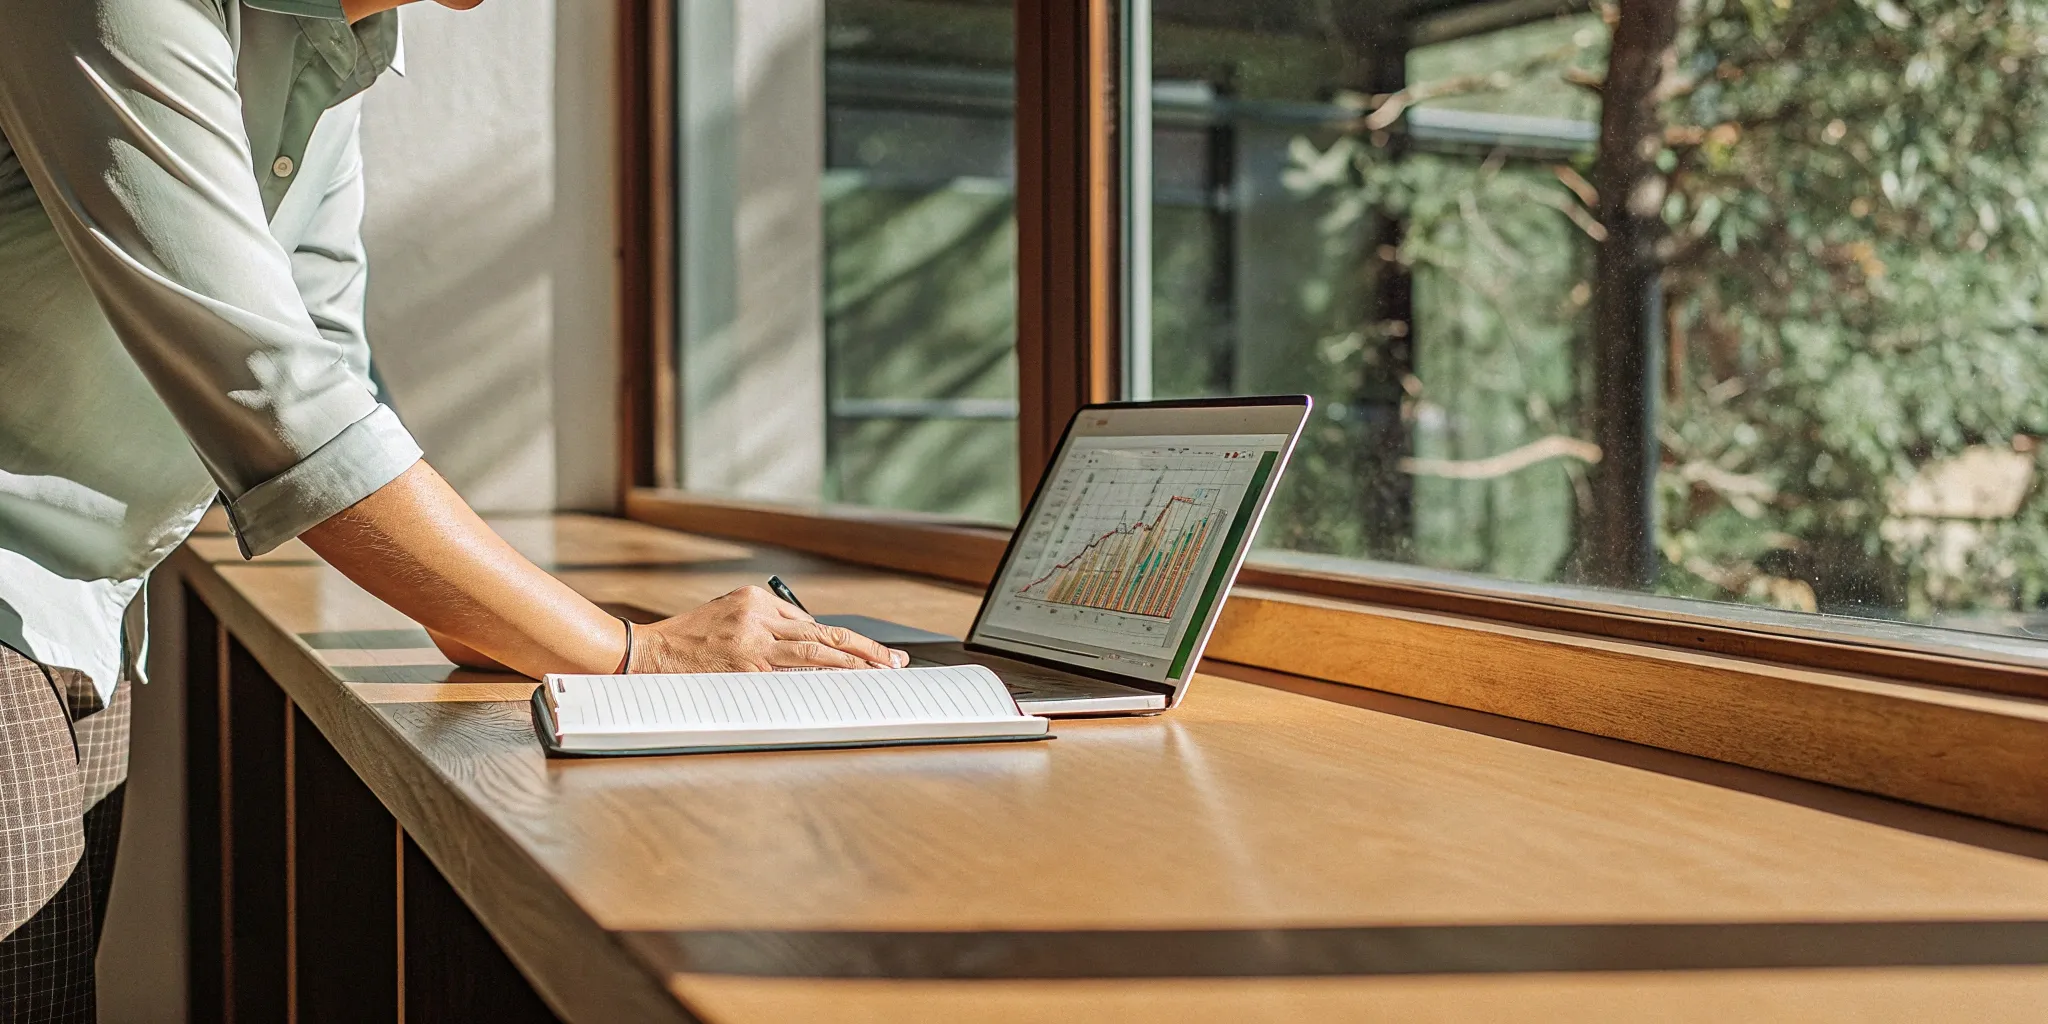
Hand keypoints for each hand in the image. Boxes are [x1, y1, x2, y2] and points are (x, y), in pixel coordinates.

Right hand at [630, 586, 907, 672]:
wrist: (648, 654)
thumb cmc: (687, 640)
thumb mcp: (727, 615)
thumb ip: (765, 626)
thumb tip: (807, 646)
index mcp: (755, 599)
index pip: (810, 623)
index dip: (842, 643)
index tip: (868, 653)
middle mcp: (759, 616)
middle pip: (824, 633)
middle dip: (864, 648)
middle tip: (894, 660)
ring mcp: (754, 643)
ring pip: (816, 652)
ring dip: (855, 663)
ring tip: (882, 672)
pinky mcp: (746, 668)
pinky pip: (791, 678)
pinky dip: (820, 683)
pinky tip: (842, 690)